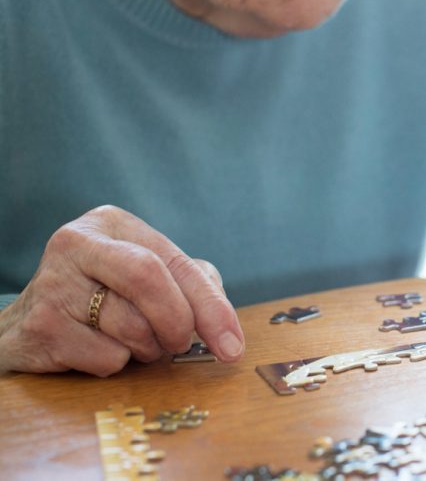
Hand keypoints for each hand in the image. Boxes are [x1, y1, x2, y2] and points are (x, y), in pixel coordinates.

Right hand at [0, 205, 243, 375]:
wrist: (30, 325)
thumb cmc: (105, 297)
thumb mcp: (149, 276)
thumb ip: (193, 285)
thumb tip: (226, 330)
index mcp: (112, 224)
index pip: (174, 262)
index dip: (211, 306)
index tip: (233, 345)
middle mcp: (77, 244)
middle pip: (149, 280)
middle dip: (178, 322)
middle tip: (180, 344)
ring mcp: (53, 283)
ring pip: (132, 327)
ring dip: (148, 348)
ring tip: (134, 341)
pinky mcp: (41, 327)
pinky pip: (107, 358)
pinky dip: (117, 364)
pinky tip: (97, 349)